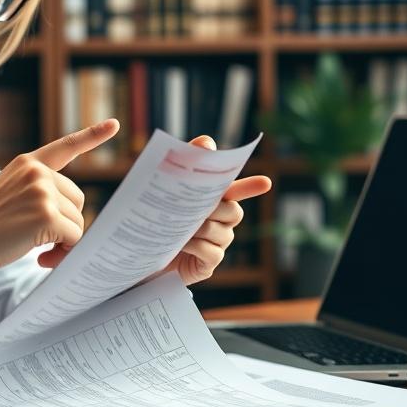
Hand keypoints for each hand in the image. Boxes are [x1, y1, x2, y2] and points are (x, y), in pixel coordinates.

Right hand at [0, 119, 119, 285]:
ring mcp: (42, 191)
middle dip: (66, 223)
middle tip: (44, 241)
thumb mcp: (10, 195)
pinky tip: (39, 257)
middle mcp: (37, 172)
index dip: (92, 136)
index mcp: (27, 163)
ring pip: (78, 221)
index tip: (114, 124)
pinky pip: (74, 237)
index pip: (65, 147)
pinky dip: (62, 253)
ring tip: (37, 249)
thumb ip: (39, 194)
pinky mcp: (47, 214)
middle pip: (78, 200)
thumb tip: (76, 224)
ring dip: (63, 241)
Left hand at [163, 135, 270, 284]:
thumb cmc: (155, 219)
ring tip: (180, 229)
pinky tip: (181, 245)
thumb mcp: (165, 190)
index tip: (265, 182)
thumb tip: (207, 142)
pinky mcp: (208, 264)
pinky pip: (212, 252)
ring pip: (222, 231)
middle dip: (216, 208)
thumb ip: (187, 163)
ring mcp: (217, 243)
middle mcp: (221, 221)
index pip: (236, 190)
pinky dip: (196, 247)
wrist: (140, 253)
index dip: (250, 186)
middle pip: (233, 211)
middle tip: (195, 208)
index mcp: (214, 201)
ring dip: (201, 228)